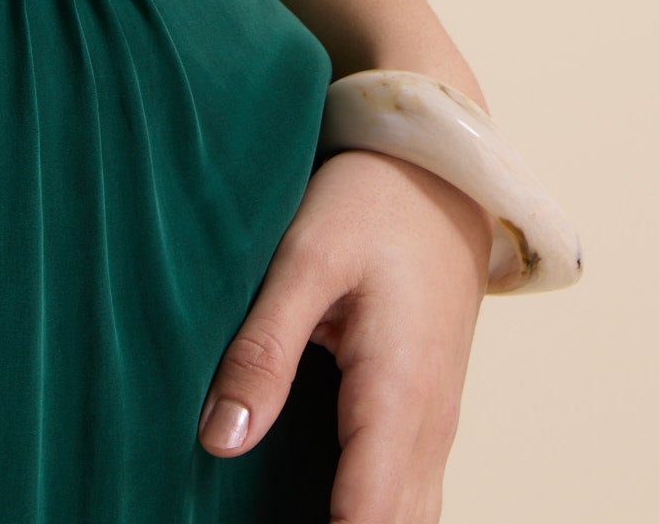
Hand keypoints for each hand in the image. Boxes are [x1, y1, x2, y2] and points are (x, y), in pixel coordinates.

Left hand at [197, 146, 490, 521]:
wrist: (439, 169)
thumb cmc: (374, 202)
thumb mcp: (305, 258)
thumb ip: (264, 349)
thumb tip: (219, 440)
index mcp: (398, 396)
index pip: (367, 522)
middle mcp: (430, 428)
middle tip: (256, 519)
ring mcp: (437, 427)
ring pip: (410, 521)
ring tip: (280, 511)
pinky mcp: (428, 416)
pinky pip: (411, 495)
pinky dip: (373, 513)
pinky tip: (321, 506)